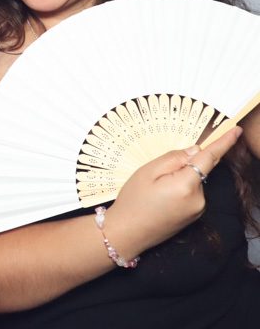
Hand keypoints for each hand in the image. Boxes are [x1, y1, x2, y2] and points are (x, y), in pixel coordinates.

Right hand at [104, 126, 241, 257]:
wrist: (128, 233)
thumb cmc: (133, 201)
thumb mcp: (147, 172)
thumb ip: (173, 158)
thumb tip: (194, 150)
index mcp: (186, 184)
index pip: (209, 158)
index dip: (224, 142)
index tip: (236, 130)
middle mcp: (199, 198)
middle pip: (197, 169)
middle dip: (182, 165)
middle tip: (155, 176)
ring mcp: (198, 209)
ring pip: (193, 181)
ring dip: (179, 178)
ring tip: (154, 190)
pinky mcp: (194, 216)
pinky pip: (191, 193)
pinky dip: (179, 189)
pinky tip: (160, 198)